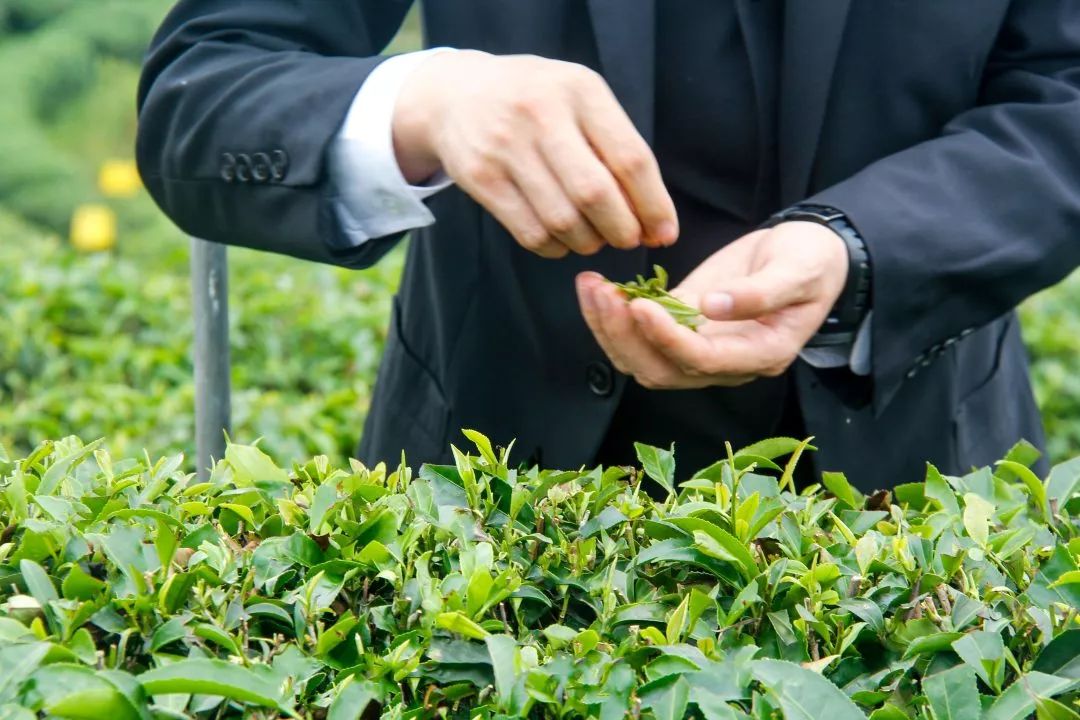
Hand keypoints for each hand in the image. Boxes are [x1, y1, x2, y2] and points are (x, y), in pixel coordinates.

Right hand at [393, 51, 677, 257]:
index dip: (653, 205)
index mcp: (581, 91)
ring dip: (588, 242)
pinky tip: (561, 240)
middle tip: (627, 239)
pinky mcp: (481, 178)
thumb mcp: (580, 99)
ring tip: (593, 237)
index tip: (665, 233)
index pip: (630, 159)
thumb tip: (654, 219)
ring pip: (562, 220)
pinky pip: (530, 232)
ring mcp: (507, 147)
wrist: (457, 94)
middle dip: (621, 230)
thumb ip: (616, 147)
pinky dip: (554, 248)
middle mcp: (542, 114)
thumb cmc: (538, 102)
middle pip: (595, 195)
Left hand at [575, 221, 848, 387]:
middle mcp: (723, 362)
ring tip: (591, 286)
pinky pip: (638, 334)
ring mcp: (698, 346)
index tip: (640, 306)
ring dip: (609, 328)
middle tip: (602, 292)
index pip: (701, 360)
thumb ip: (762, 293)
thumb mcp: (799, 270)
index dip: (667, 339)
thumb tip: (714, 307)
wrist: (809, 254)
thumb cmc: (812, 262)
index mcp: (759, 354)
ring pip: (640, 358)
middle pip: (660, 370)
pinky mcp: (681, 325)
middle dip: (624, 335)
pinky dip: (612, 316)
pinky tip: (597, 287)